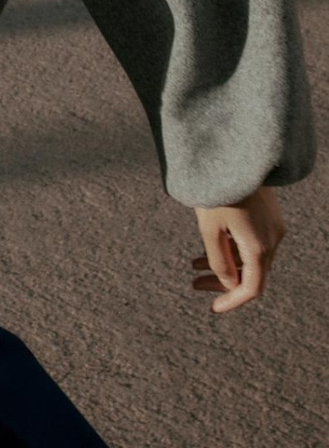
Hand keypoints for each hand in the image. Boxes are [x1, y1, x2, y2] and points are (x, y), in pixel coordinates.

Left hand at [192, 186, 285, 312]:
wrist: (234, 155)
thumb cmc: (217, 190)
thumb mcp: (210, 227)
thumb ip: (218, 259)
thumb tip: (227, 284)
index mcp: (260, 247)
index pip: (251, 288)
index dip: (232, 301)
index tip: (213, 308)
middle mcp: (272, 239)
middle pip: (250, 273)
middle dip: (221, 281)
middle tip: (194, 284)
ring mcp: (272, 227)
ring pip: (249, 256)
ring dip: (223, 263)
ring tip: (192, 265)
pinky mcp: (267, 215)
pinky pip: (251, 241)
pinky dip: (230, 248)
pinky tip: (207, 247)